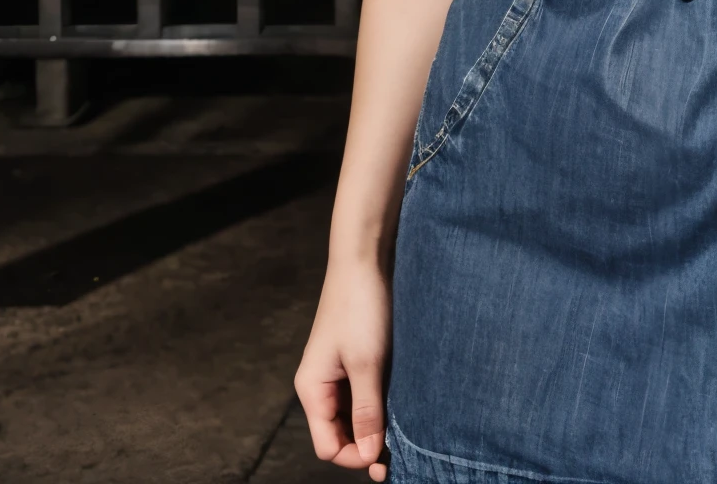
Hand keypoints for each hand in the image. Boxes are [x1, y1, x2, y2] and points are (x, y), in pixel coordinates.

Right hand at [294, 257, 392, 477]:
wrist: (364, 258)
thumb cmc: (361, 307)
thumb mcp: (366, 364)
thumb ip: (367, 413)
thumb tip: (367, 458)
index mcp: (312, 390)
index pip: (328, 447)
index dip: (355, 456)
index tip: (386, 456)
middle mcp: (320, 386)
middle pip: (339, 436)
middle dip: (366, 446)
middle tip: (400, 451)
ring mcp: (336, 373)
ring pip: (354, 417)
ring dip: (375, 425)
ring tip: (404, 427)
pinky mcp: (353, 360)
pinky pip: (362, 396)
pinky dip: (379, 405)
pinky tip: (400, 404)